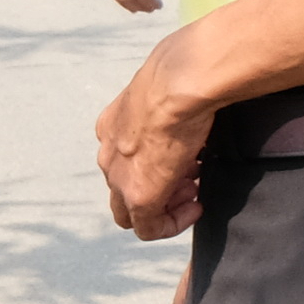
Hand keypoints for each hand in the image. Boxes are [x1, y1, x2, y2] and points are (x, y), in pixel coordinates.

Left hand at [92, 38, 214, 243]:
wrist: (179, 81)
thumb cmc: (181, 75)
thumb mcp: (167, 90)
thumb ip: (168, 106)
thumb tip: (191, 108)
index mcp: (111, 126)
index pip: (122, 161)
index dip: (154, 166)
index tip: (183, 163)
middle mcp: (108, 153)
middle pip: (123, 189)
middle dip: (158, 189)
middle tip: (189, 180)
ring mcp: (119, 176)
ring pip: (132, 210)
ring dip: (166, 204)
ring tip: (195, 189)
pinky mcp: (138, 195)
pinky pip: (147, 228)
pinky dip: (171, 224)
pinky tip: (195, 207)